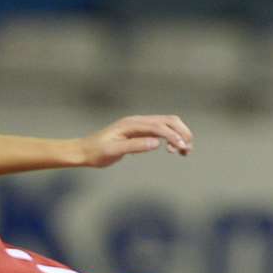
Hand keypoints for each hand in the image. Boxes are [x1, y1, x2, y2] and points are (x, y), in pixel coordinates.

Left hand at [77, 116, 193, 166]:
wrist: (85, 151)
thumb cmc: (97, 152)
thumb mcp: (113, 152)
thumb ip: (135, 146)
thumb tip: (156, 143)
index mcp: (132, 124)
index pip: (159, 126)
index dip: (173, 136)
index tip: (181, 149)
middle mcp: (138, 121)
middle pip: (169, 120)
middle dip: (182, 132)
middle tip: (187, 149)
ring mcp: (140, 125)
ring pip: (168, 124)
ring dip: (179, 134)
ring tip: (184, 151)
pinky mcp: (141, 131)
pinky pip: (162, 130)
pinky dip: (172, 137)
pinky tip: (172, 149)